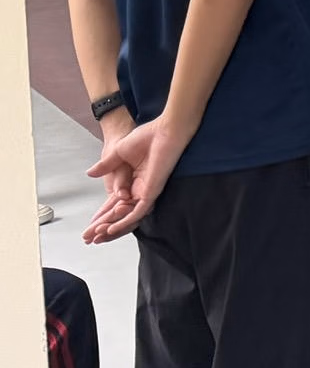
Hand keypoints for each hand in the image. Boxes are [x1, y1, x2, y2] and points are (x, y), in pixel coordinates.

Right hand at [87, 110, 191, 240]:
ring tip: (96, 236)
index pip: (113, 205)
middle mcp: (139, 190)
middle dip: (102, 226)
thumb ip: (106, 166)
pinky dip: (125, 221)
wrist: (164, 129)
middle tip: (87, 238)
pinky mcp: (152, 191)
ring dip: (111, 227)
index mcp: (132, 182)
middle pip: (119, 214)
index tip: (87, 227)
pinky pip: (138, 211)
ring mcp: (146, 192)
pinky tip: (112, 228)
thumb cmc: (147, 137)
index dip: (100, 216)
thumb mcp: (118, 153)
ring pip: (127, 217)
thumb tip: (90, 174)